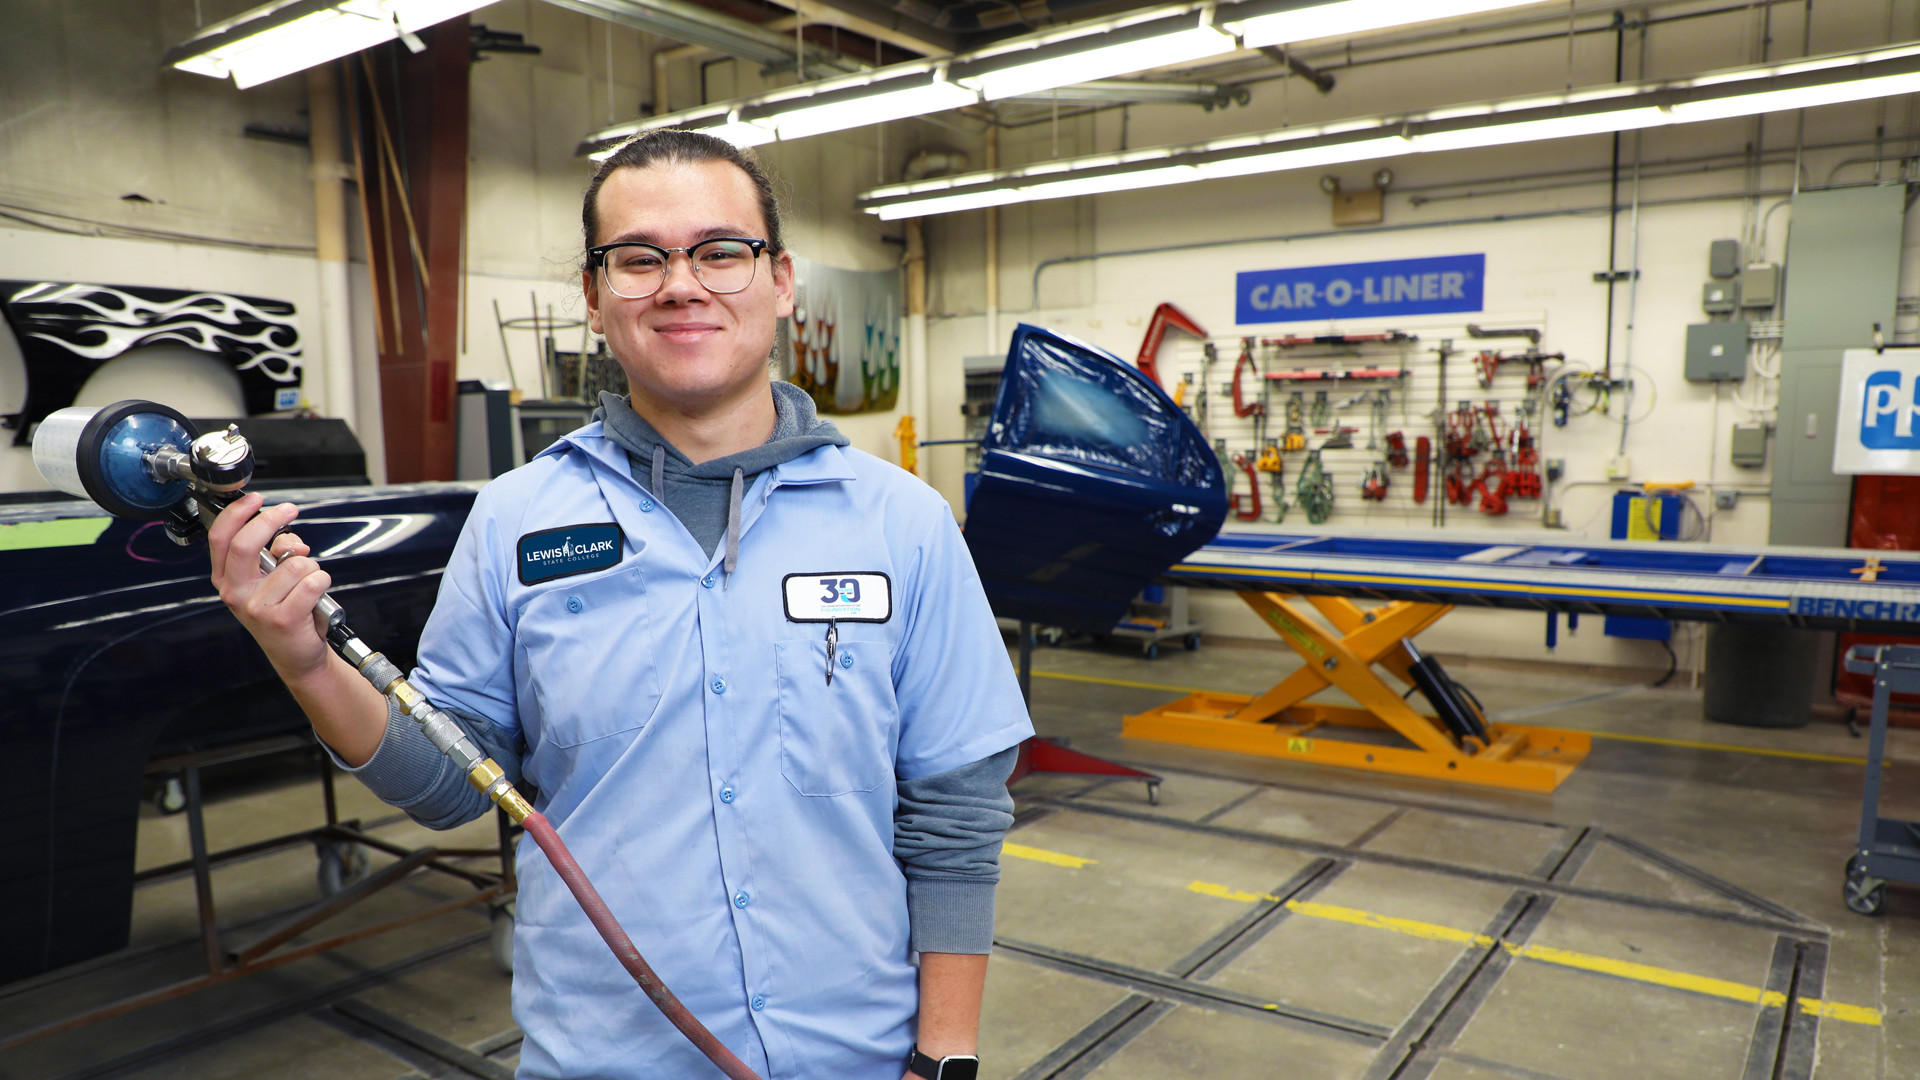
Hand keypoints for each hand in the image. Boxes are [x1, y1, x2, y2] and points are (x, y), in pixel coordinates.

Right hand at [208, 491, 333, 683]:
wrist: (296, 654)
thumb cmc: (284, 611)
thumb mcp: (269, 579)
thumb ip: (274, 553)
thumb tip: (288, 541)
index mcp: (227, 579)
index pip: (221, 538)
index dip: (237, 513)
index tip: (256, 499)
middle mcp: (236, 593)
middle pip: (246, 544)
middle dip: (271, 521)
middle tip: (290, 510)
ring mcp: (257, 607)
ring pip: (294, 563)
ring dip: (311, 567)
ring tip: (307, 585)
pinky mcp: (282, 619)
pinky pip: (312, 582)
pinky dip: (322, 582)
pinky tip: (316, 596)